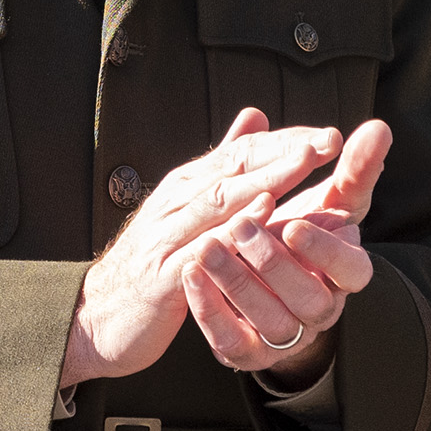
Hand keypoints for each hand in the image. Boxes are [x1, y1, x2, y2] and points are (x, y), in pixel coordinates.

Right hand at [62, 110, 349, 389]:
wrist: (99, 315)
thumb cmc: (154, 259)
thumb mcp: (189, 207)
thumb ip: (225, 163)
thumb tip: (256, 115)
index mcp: (188, 185)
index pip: (242, 152)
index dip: (286, 141)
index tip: (331, 135)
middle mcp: (176, 202)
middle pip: (236, 168)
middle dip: (284, 153)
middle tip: (329, 140)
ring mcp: (167, 236)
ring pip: (219, 200)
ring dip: (263, 181)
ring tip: (303, 165)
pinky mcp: (163, 276)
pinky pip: (200, 250)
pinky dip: (230, 232)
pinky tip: (260, 222)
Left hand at [183, 117, 393, 388]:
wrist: (271, 288)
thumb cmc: (306, 235)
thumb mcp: (332, 202)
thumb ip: (355, 168)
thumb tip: (379, 127)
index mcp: (347, 276)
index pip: (352, 270)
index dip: (326, 252)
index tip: (295, 225)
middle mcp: (322, 311)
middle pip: (308, 299)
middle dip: (273, 264)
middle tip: (242, 227)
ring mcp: (287, 336)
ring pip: (270, 322)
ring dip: (238, 284)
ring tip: (208, 246)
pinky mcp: (249, 351)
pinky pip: (232, 341)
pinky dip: (210, 310)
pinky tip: (190, 274)